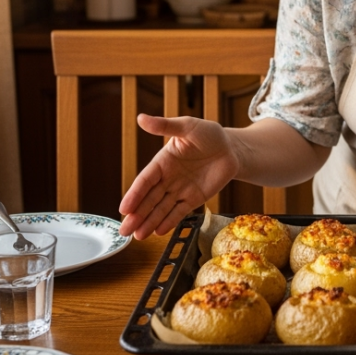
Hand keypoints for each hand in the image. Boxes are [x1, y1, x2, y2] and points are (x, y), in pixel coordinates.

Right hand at [117, 114, 239, 239]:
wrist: (231, 148)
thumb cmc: (208, 133)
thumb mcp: (188, 126)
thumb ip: (165, 126)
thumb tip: (141, 118)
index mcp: (162, 162)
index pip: (145, 181)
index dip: (134, 195)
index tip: (124, 209)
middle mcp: (167, 178)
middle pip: (149, 199)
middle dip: (136, 215)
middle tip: (123, 231)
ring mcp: (180, 190)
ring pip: (161, 209)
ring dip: (149, 222)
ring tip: (137, 236)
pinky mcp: (194, 199)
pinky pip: (179, 212)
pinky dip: (169, 222)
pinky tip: (158, 232)